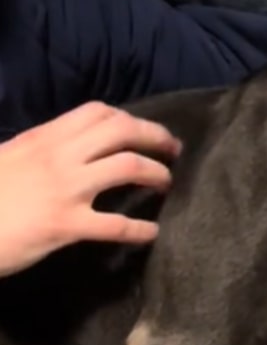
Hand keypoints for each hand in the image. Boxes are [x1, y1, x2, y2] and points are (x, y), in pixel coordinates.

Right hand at [0, 102, 181, 276]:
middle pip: (122, 131)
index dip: (128, 118)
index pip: (97, 111)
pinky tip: (151, 233)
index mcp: (44, 137)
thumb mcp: (10, 158)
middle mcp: (59, 156)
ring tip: (167, 184)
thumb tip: (68, 150)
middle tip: (173, 150)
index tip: (142, 130)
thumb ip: (41, 150)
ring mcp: (65, 189)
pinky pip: (115, 224)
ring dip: (156, 174)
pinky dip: (139, 229)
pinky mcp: (65, 225)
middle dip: (155, 136)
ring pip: (127, 167)